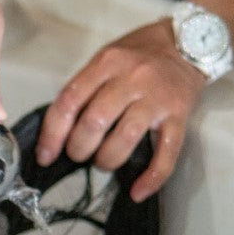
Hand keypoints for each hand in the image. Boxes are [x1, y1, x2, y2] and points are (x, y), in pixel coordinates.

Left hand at [36, 20, 206, 201]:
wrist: (188, 42)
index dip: (52, 134)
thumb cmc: (138, 56)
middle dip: (78, 148)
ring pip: (125, 138)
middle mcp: (132, 78)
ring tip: (102, 163)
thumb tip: (55, 132)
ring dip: (106, 160)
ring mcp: (157, 98)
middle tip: (78, 155)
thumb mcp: (105, 60)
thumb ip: (83, 89)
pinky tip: (137, 192)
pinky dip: (151, 176)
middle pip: (94, 122)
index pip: (70, 102)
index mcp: (107, 63)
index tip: (45, 156)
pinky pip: (167, 151)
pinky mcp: (180, 115)